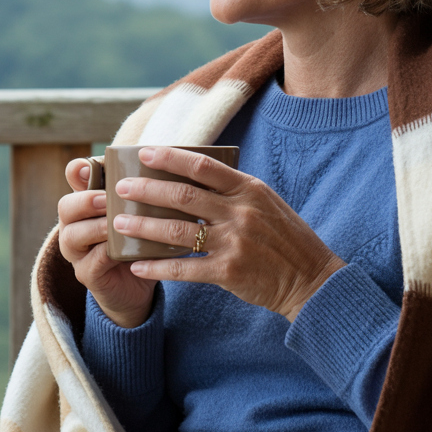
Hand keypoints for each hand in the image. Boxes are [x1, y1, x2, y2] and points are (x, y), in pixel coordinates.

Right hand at [57, 158, 156, 328]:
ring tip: (114, 225)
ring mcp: (78, 251)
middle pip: (66, 206)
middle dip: (85, 201)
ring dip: (95, 228)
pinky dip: (105, 254)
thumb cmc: (142, 239)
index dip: (77, 170)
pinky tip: (122, 251)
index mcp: (89, 202)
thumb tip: (173, 163)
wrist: (140, 283)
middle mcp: (76, 224)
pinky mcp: (87, 275)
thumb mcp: (144, 213)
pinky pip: (90, 263)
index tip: (88, 166)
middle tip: (107, 199)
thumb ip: (148, 192)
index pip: (73, 178)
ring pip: (71, 235)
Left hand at [112, 147, 342, 321]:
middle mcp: (241, 212)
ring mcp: (234, 242)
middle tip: (121, 188)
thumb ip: (233, 190)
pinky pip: (184, 268)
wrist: (311, 278)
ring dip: (144, 225)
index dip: (171, 158)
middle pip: (183, 195)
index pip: (203, 167)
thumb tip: (192, 176)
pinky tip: (138, 265)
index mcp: (249, 190)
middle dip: (147, 190)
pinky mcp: (229, 272)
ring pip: (177, 230)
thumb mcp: (266, 203)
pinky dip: (158, 266)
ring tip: (120, 223)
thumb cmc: (285, 238)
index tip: (144, 153)